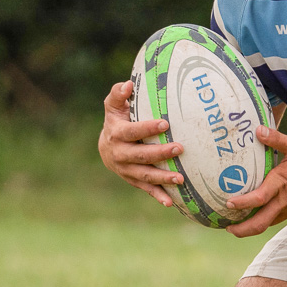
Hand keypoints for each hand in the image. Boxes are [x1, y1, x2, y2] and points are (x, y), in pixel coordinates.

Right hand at [97, 81, 182, 207]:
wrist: (106, 147)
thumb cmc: (116, 120)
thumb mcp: (114, 106)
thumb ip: (119, 94)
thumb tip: (128, 84)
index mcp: (116, 134)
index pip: (132, 131)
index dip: (148, 128)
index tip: (165, 124)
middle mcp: (119, 154)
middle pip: (141, 155)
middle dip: (160, 153)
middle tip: (180, 148)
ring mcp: (126, 170)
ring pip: (145, 175)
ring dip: (163, 178)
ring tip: (181, 178)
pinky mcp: (133, 180)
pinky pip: (146, 189)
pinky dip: (158, 196)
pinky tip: (171, 202)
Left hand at [223, 127, 286, 237]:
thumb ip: (277, 139)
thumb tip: (258, 130)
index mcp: (282, 182)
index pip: (257, 198)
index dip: (241, 204)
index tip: (229, 204)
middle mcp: (286, 200)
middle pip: (261, 223)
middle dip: (242, 230)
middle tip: (229, 229)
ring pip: (271, 221)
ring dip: (256, 224)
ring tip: (242, 222)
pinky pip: (283, 216)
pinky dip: (272, 215)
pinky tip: (268, 209)